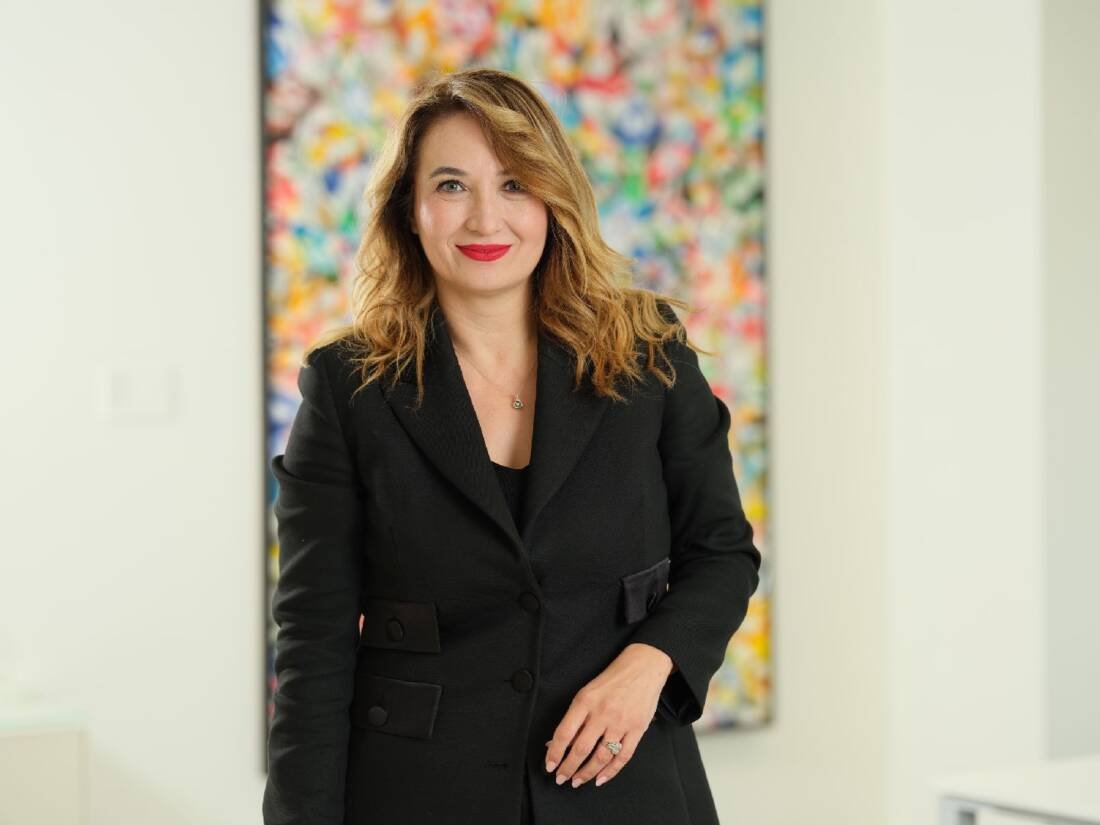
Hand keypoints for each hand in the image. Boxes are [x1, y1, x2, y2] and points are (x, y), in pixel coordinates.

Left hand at [543, 642, 673, 788]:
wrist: (643, 667)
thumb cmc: (613, 679)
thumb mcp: (587, 692)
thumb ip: (574, 718)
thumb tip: (556, 741)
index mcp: (585, 701)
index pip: (564, 733)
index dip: (555, 753)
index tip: (550, 765)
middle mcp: (603, 713)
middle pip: (581, 748)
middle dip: (568, 767)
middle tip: (561, 778)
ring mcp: (621, 722)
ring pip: (601, 757)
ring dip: (587, 773)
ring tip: (578, 781)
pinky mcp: (637, 729)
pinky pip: (623, 757)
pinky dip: (611, 772)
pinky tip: (601, 778)